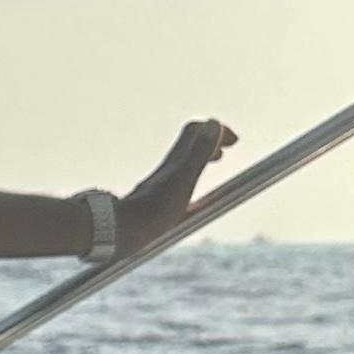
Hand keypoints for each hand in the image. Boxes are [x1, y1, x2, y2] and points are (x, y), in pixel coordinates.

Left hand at [120, 117, 236, 248]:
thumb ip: (199, 152)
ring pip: (181, 163)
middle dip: (210, 142)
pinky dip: (188, 179)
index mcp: (176, 161)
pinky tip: (190, 196)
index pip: (196, 131)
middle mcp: (166, 169)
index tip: (234, 141)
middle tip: (224, 151)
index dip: (217, 130)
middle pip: (188, 145)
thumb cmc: (154, 209)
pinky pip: (175, 182)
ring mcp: (158, 184)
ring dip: (199, 159)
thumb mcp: (184, 179)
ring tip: (212, 165)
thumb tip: (214, 122)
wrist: (120, 231)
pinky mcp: (153, 200)